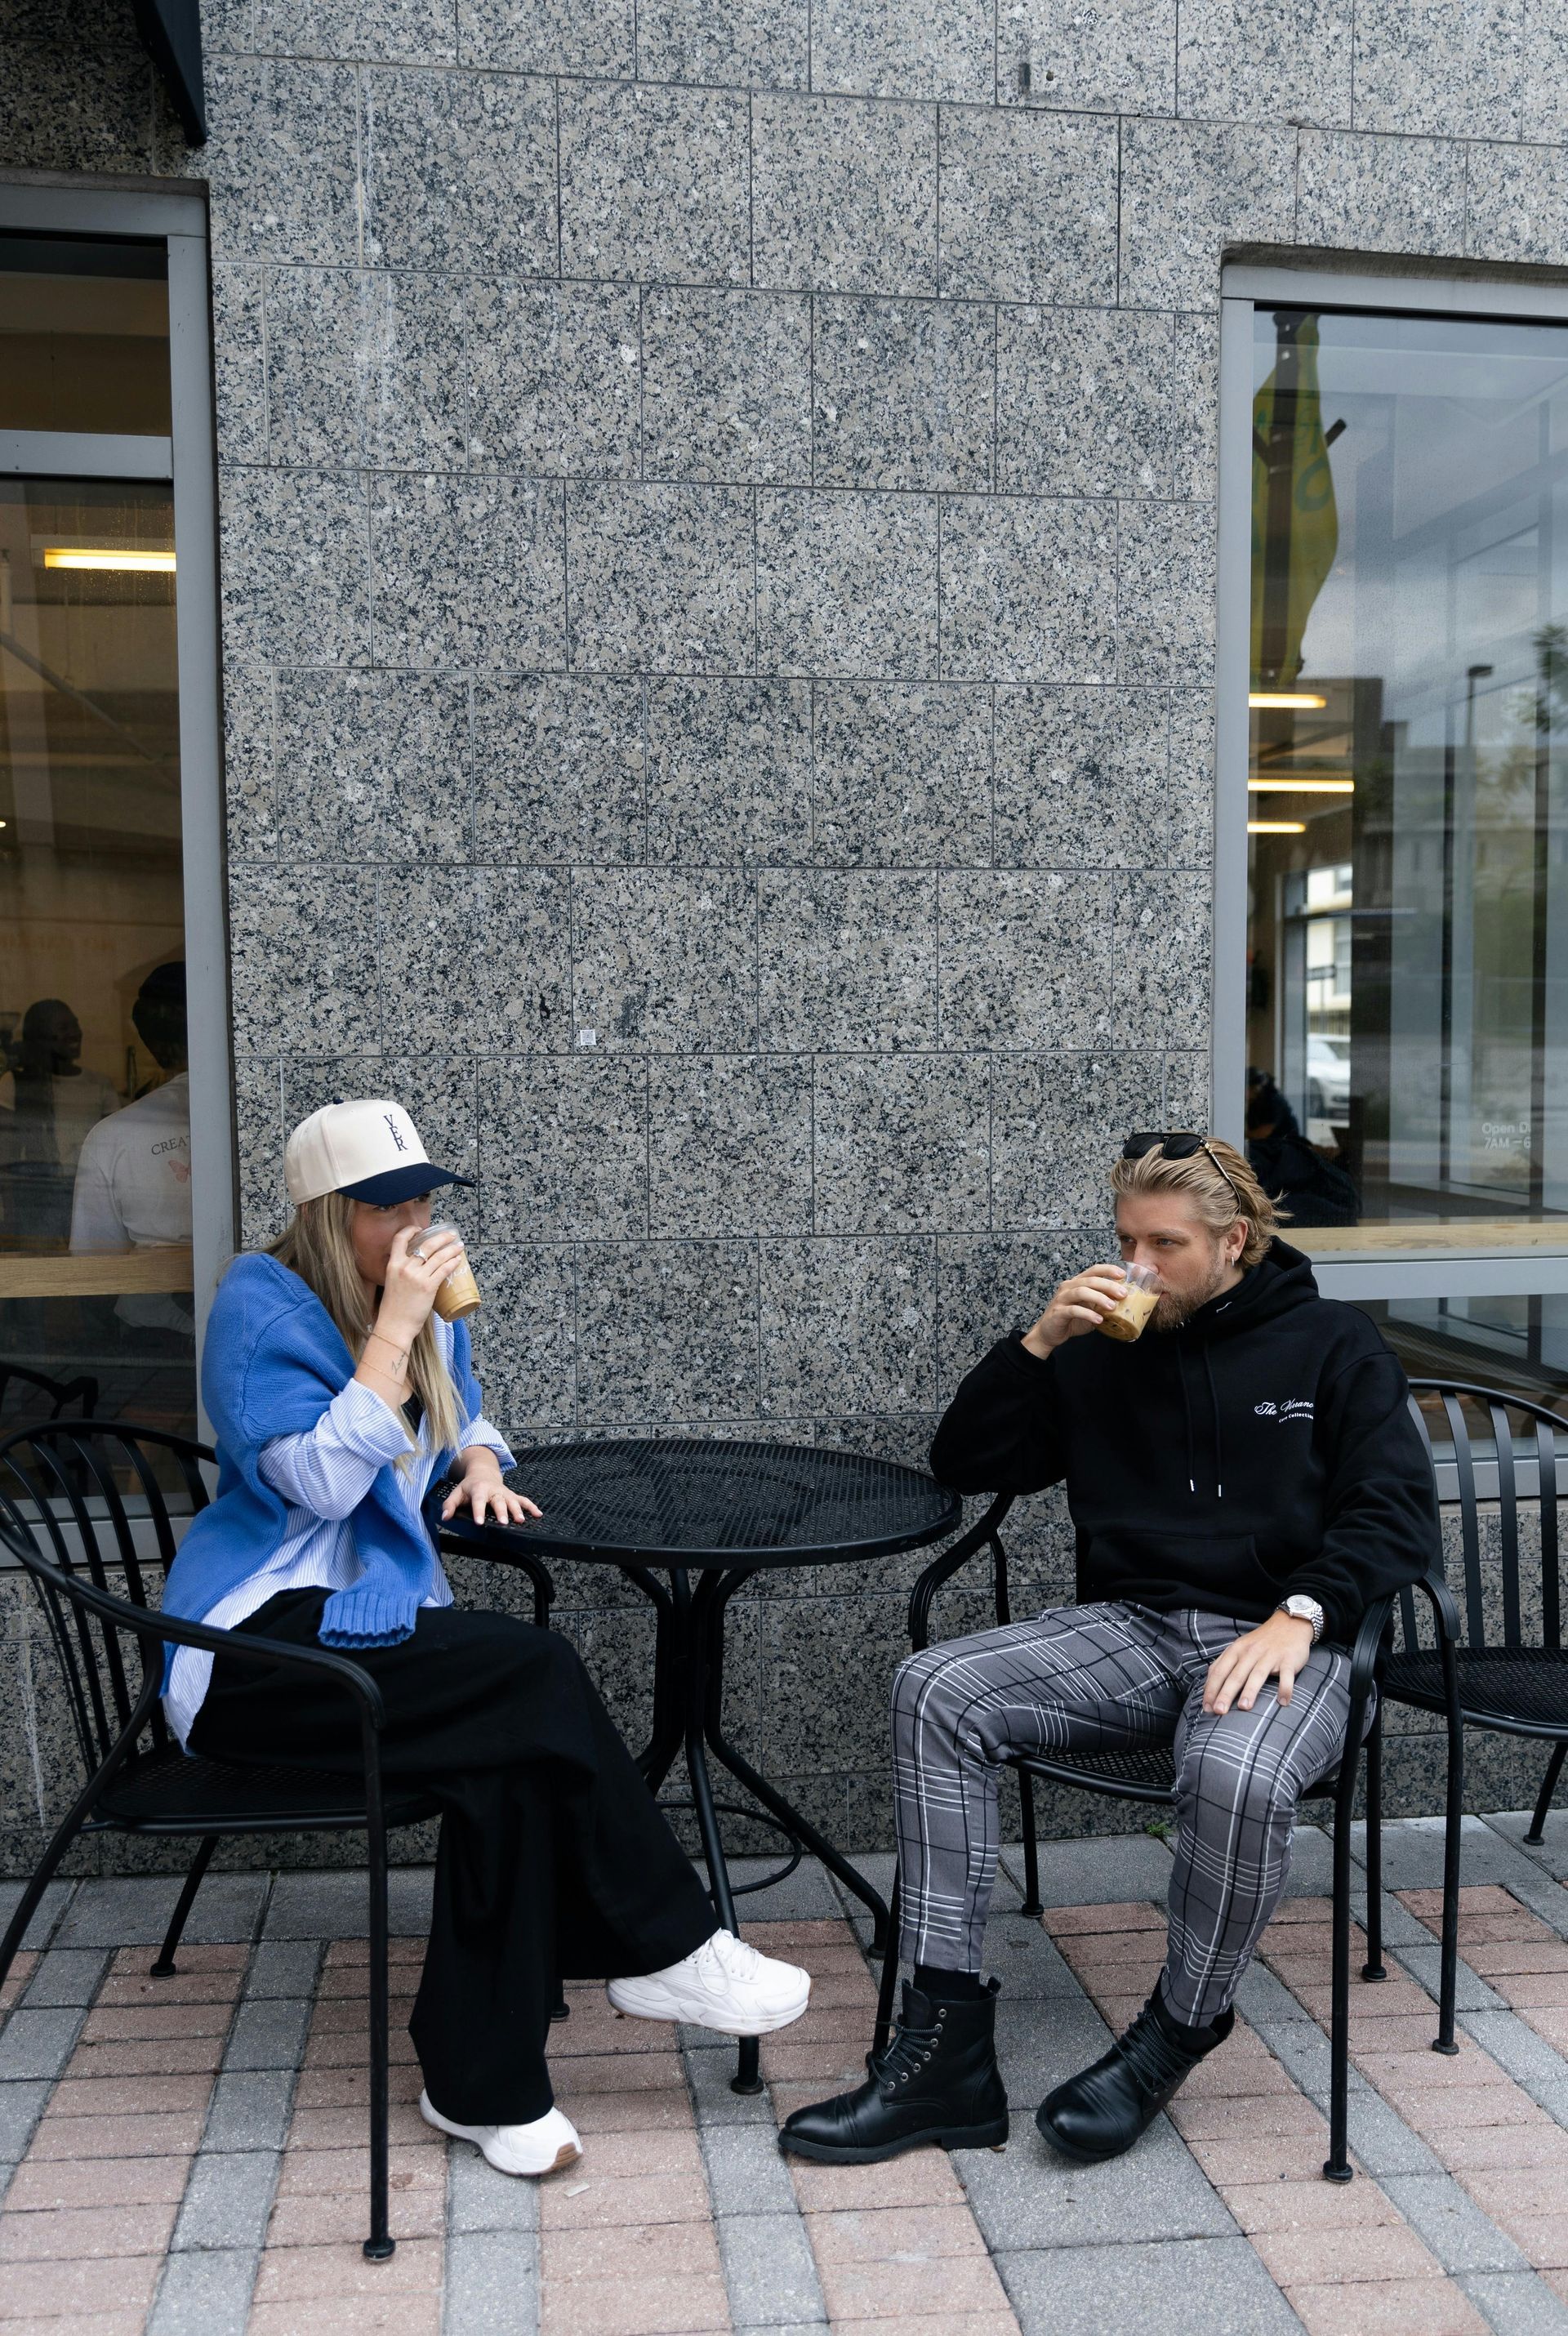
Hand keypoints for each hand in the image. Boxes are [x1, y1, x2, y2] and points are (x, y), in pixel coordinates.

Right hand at [375, 1224, 465, 1344]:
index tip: (421, 1229)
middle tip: (451, 1235)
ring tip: (459, 1246)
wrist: (394, 1325)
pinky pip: (444, 1270)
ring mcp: (417, 1277)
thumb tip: (417, 1266)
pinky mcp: (428, 1287)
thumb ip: (402, 1272)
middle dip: (441, 1237)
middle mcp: (404, 1267)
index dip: (410, 1230)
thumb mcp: (392, 1283)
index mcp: (393, 1265)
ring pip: (439, 1256)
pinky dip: (452, 1263)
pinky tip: (458, 1260)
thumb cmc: (393, 1308)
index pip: (399, 1239)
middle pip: (426, 1244)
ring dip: (452, 1249)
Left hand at [441, 1455, 541, 1527]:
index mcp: (479, 1489)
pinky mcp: (512, 1495)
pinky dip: (531, 1507)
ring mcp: (505, 1493)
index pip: (478, 1501)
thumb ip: (449, 1505)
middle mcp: (494, 1490)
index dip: (479, 1511)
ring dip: (518, 1510)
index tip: (479, 1523)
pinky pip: (524, 1500)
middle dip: (502, 1512)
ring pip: (513, 1501)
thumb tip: (445, 1517)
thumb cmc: (469, 1486)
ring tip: (520, 1520)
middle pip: (499, 1501)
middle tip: (504, 1522)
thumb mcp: (456, 1493)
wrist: (483, 1473)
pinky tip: (538, 1515)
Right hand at [1021, 1267, 1134, 1356]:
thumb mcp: (1090, 1308)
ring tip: (1112, 1307)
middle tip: (1123, 1294)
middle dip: (1108, 1286)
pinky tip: (1099, 1320)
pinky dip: (1088, 1314)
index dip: (1108, 1270)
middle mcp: (1068, 1287)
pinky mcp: (1058, 1312)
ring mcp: (1062, 1299)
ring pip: (1081, 1292)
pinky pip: (1074, 1310)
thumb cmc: (1072, 1319)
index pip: (1094, 1270)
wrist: (1050, 1333)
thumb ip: (1102, 1303)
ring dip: (1099, 1298)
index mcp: (1077, 1282)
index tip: (1123, 1275)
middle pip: (1090, 1280)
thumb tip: (1125, 1303)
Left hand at [1202, 1613, 1314, 1714]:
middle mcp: (1251, 1652)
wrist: (1289, 1624)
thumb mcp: (1239, 1648)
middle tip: (1219, 1711)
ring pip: (1257, 1675)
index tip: (1207, 1707)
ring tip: (1244, 1707)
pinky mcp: (1288, 1659)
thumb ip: (1225, 1665)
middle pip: (1235, 1675)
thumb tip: (1208, 1688)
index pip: (1219, 1671)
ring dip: (1250, 1691)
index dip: (1211, 1689)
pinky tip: (1283, 1702)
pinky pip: (1286, 1675)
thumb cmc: (1260, 1642)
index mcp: (1236, 1650)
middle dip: (1225, 1693)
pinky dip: (1285, 1688)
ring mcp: (1270, 1656)